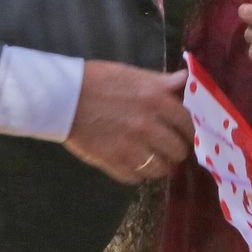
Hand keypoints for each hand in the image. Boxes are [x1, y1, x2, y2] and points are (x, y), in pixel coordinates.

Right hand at [64, 61, 192, 184]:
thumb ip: (162, 81)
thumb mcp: (134, 74)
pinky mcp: (113, 162)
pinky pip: (136, 178)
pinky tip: (133, 165)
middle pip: (178, 150)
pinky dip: (137, 174)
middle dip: (176, 150)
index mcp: (156, 101)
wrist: (64, 97)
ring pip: (160, 169)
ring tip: (154, 160)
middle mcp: (149, 126)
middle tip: (169, 148)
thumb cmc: (99, 80)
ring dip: (159, 166)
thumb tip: (185, 78)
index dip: (188, 130)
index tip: (184, 133)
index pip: (187, 123)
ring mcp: (131, 147)